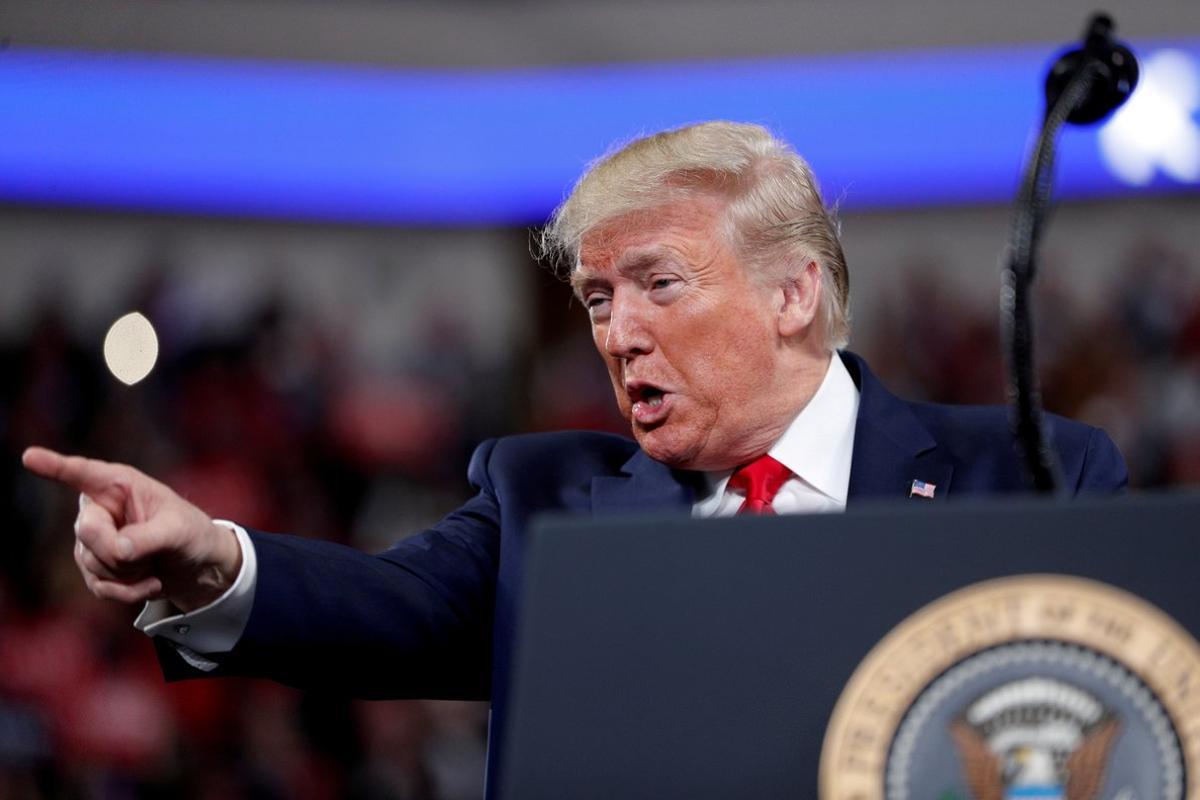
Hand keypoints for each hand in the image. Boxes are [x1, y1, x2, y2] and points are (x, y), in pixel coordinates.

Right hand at [21, 447, 242, 611]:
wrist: (197, 565)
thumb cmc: (191, 533)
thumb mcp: (180, 530)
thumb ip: (149, 537)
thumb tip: (119, 550)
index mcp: (120, 484)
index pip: (82, 473)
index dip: (54, 466)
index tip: (29, 457)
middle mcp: (100, 508)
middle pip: (87, 531)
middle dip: (122, 551)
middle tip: (153, 554)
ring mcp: (92, 540)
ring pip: (93, 563)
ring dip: (131, 573)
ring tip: (155, 563)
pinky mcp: (94, 568)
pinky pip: (100, 587)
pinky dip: (129, 591)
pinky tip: (151, 583)